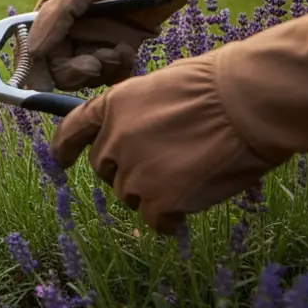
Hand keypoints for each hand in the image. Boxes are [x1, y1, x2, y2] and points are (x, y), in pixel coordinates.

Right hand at [24, 0, 248, 91]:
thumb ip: (56, 13)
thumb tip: (33, 50)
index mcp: (53, 14)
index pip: (35, 51)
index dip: (35, 71)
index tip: (42, 87)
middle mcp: (70, 31)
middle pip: (60, 70)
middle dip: (75, 72)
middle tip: (95, 64)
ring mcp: (96, 40)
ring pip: (87, 75)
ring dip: (102, 69)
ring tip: (119, 50)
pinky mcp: (121, 47)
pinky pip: (113, 73)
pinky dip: (120, 69)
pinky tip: (129, 51)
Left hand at [51, 4, 307, 234]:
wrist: (244, 102)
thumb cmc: (215, 86)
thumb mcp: (160, 88)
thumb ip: (139, 117)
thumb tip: (141, 141)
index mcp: (111, 106)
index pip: (72, 129)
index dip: (65, 148)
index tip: (62, 162)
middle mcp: (113, 140)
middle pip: (105, 170)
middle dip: (126, 172)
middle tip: (164, 165)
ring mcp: (134, 172)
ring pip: (131, 197)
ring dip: (153, 193)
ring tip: (189, 176)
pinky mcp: (159, 199)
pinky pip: (156, 220)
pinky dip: (170, 219)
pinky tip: (190, 206)